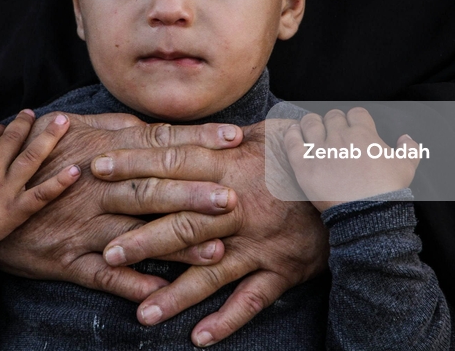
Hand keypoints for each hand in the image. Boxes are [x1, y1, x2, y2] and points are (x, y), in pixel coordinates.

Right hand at [0, 110, 79, 249]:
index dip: (5, 127)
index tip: (14, 124)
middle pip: (14, 139)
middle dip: (30, 122)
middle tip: (47, 114)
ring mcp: (5, 188)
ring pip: (31, 158)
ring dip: (49, 138)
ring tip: (64, 123)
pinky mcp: (15, 210)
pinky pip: (41, 194)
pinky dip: (59, 183)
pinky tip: (75, 170)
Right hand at [0, 113, 244, 301]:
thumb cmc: (34, 158)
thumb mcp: (68, 130)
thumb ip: (113, 128)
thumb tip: (153, 125)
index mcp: (102, 153)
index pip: (158, 144)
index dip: (198, 141)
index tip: (236, 140)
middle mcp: (97, 189)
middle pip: (153, 190)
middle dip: (195, 195)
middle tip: (235, 198)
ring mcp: (83, 227)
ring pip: (136, 235)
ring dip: (176, 245)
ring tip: (216, 250)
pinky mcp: (67, 260)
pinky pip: (103, 276)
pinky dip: (132, 284)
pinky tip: (162, 293)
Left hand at [90, 122, 328, 347]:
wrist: (357, 190)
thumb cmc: (304, 158)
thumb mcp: (269, 134)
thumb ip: (227, 134)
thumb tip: (190, 125)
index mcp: (231, 168)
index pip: (173, 166)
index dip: (134, 168)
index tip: (98, 172)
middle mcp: (240, 209)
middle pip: (183, 223)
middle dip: (143, 239)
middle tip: (107, 254)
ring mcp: (259, 243)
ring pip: (211, 271)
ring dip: (176, 293)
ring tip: (142, 313)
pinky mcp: (279, 270)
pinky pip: (251, 300)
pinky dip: (227, 320)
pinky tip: (198, 338)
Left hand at [286, 108, 419, 210]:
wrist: (367, 214)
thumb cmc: (388, 191)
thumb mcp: (407, 167)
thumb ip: (410, 149)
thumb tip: (406, 138)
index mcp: (364, 134)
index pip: (355, 113)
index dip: (354, 119)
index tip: (353, 126)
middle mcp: (340, 137)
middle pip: (332, 116)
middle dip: (333, 121)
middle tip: (332, 131)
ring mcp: (320, 150)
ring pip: (311, 123)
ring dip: (311, 123)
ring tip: (311, 128)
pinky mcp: (303, 164)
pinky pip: (292, 140)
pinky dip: (291, 133)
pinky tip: (293, 131)